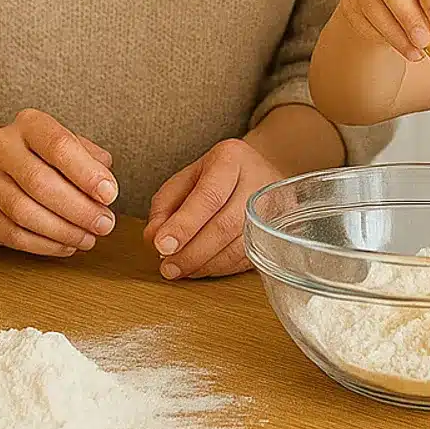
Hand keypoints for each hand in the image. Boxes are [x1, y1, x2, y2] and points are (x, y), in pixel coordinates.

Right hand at [0, 109, 117, 257]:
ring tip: (89, 237)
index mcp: (29, 125)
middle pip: (40, 183)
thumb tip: (105, 188)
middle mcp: (1, 148)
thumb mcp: (67, 141)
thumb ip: (91, 160)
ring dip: (63, 231)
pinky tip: (67, 245)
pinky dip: (44, 245)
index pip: (58, 146)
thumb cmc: (41, 151)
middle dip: (79, 209)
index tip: (109, 194)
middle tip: (104, 224)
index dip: (86, 173)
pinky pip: (12, 234)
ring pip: (24, 213)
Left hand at [144, 138, 283, 279]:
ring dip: (205, 264)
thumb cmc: (216, 176)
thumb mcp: (186, 178)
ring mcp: (272, 209)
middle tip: (168, 266)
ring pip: (238, 246)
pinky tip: (201, 267)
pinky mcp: (275, 233)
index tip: (162, 245)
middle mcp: (257, 182)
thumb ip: (165, 205)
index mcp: (231, 159)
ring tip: (180, 269)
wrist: (258, 173)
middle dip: (192, 252)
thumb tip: (154, 238)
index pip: (209, 196)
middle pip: (226, 224)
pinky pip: (247, 258)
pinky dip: (220, 268)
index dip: (184, 224)